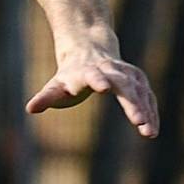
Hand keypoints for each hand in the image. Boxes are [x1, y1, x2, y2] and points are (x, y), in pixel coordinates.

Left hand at [27, 41, 159, 135]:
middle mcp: (110, 70)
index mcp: (87, 72)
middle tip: (139, 123)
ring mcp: (126, 73)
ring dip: (146, 110)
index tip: (104, 89)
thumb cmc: (69, 77)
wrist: (88, 51)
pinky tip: (153, 128)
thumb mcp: (55, 86)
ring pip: (140, 90)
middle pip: (124, 85)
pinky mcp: (137, 79)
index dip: (98, 80)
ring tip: (149, 132)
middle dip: (132, 103)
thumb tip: (30, 108)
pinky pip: (147, 96)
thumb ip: (45, 97)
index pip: (93, 75)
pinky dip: (151, 111)